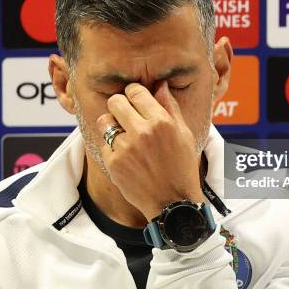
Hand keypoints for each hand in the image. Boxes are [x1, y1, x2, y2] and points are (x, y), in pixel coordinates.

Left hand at [96, 81, 204, 220]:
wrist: (173, 203)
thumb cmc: (182, 168)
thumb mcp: (183, 134)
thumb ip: (170, 107)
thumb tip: (161, 85)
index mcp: (161, 121)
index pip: (135, 91)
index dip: (133, 92)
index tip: (134, 99)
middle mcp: (142, 132)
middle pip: (115, 101)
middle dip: (119, 105)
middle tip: (125, 114)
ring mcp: (125, 148)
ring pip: (105, 121)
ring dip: (112, 124)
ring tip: (123, 134)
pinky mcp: (114, 163)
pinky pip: (104, 144)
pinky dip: (112, 147)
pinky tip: (126, 156)